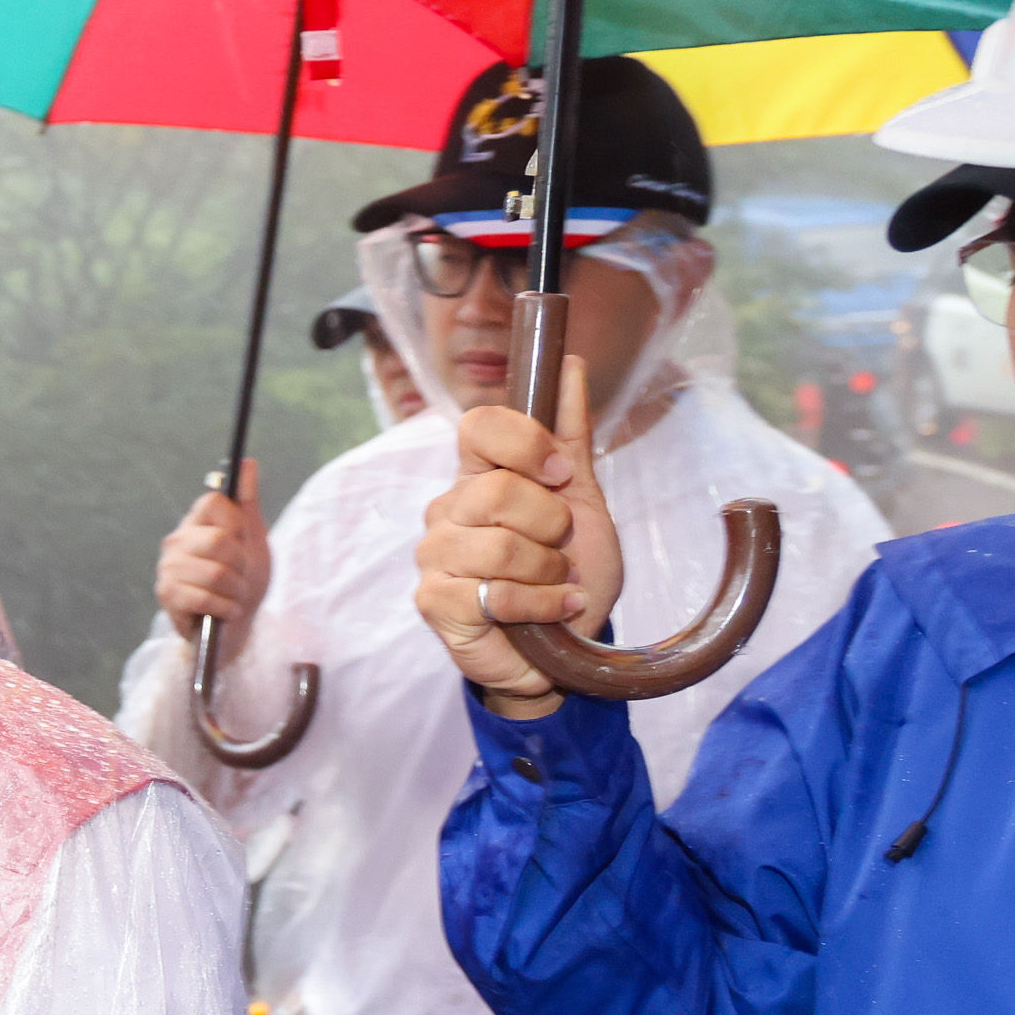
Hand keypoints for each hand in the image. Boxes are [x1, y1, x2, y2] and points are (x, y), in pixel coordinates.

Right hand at [155, 461, 273, 633]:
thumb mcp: (253, 539)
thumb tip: (247, 462)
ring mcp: (169, 568)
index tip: (243, 542)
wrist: (234, 625)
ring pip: (216, 573)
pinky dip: (224, 608)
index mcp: (197, 521)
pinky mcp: (167, 595)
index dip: (237, 524)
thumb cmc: (243, 580)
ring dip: (235, 591)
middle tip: (241, 577)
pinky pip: (203, 597)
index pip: (214, 501)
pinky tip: (225, 611)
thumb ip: (248, 502)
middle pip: (219, 541)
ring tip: (233, 597)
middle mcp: (178, 540)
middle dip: (241, 565)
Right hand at [413, 357, 618, 721]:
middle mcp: (447, 511)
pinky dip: (540, 605)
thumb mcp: (581, 500)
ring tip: (553, 584)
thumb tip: (570, 365)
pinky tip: (552, 610)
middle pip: (497, 491)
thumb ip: (570, 436)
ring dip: (547, 571)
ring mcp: (435, 558)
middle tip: (559, 548)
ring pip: (498, 546)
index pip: (479, 427)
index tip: (559, 474)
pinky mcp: (434, 604)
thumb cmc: (566, 575)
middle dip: (550, 524)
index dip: (525, 444)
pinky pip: (494, 593)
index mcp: (477, 478)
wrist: (564, 649)